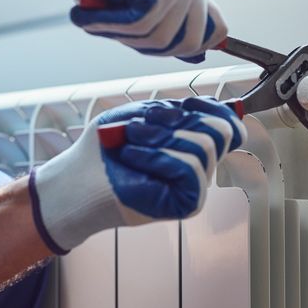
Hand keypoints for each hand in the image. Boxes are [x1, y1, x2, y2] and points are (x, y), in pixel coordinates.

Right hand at [24, 0, 225, 62]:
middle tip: (121, 34)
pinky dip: (112, 26)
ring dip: (125, 37)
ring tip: (101, 20)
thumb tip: (198, 55)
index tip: (162, 49)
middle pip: (190, 43)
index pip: (216, 30)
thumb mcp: (142, 7)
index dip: (190, 48)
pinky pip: (142, 26)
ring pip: (162, 39)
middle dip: (152, 49)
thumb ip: (168, 26)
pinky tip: (93, 15)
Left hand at [28, 96, 245, 253]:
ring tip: (129, 141)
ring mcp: (195, 185)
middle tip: (139, 126)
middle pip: (220, 130)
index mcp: (190, 142)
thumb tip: (219, 110)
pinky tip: (132, 157)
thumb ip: (176, 111)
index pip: (229, 124)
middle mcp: (200, 164)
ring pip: (205, 146)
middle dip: (179, 120)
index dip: (214, 108)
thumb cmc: (105, 147)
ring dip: (160, 136)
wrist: (79, 178)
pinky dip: (158, 156)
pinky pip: (191, 170)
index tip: (185, 104)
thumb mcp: (140, 117)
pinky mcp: (188, 203)